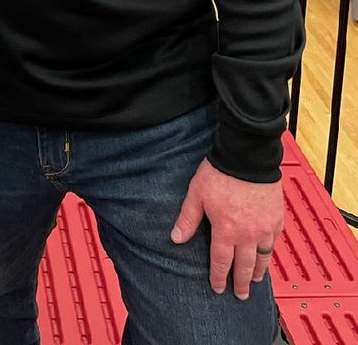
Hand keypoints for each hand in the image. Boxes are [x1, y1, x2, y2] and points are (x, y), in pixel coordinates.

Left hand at [171, 158, 282, 298]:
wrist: (247, 158)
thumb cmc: (221, 173)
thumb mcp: (197, 194)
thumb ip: (188, 218)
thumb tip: (176, 238)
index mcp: (226, 231)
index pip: (221, 262)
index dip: (219, 277)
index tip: (218, 288)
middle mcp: (247, 235)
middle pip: (245, 266)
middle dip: (241, 282)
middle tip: (241, 295)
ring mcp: (264, 228)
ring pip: (263, 258)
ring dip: (259, 271)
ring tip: (256, 280)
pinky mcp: (276, 218)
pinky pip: (275, 241)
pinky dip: (271, 252)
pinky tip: (268, 254)